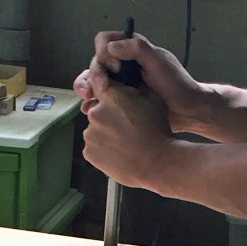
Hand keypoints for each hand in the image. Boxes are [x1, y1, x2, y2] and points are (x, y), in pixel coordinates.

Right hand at [73, 30, 209, 132]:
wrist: (187, 111)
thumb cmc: (177, 84)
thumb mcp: (159, 61)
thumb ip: (137, 49)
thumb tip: (111, 47)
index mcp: (131, 50)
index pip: (105, 41)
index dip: (104, 51)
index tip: (116, 67)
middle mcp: (122, 65)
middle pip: (95, 63)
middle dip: (92, 74)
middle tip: (98, 88)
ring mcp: (120, 84)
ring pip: (93, 81)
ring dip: (86, 88)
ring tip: (88, 99)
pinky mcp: (119, 101)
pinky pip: (99, 99)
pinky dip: (91, 103)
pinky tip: (89, 110)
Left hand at [81, 69, 173, 188]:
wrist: (158, 163)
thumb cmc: (158, 130)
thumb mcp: (151, 98)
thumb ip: (133, 87)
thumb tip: (124, 83)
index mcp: (110, 95)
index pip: (98, 83)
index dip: (107, 91)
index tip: (115, 98)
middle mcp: (95, 112)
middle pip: (96, 109)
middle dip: (108, 115)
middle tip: (127, 126)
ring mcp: (90, 134)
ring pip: (95, 129)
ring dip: (106, 132)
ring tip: (125, 141)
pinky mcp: (89, 152)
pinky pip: (93, 147)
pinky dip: (103, 149)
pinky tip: (120, 151)